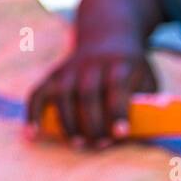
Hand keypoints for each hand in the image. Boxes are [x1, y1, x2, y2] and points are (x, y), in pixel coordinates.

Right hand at [26, 43, 156, 146]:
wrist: (109, 35)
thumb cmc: (132, 70)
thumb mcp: (147, 80)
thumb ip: (145, 105)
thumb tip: (140, 140)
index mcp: (119, 65)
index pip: (116, 87)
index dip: (117, 111)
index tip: (120, 133)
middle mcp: (91, 65)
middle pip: (87, 94)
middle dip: (92, 122)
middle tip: (99, 145)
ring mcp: (69, 69)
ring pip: (62, 94)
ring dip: (67, 121)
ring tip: (77, 144)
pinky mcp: (54, 75)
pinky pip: (38, 93)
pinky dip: (34, 114)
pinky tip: (33, 135)